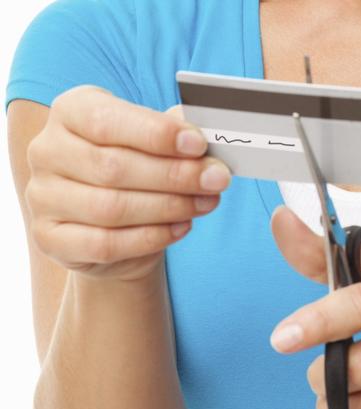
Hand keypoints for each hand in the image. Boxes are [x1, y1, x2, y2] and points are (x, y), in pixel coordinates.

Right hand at [25, 85, 230, 281]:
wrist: (114, 224)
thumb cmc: (138, 171)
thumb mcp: (154, 143)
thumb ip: (174, 135)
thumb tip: (207, 133)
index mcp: (71, 112)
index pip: (107, 120)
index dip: (156, 134)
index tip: (199, 145)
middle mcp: (47, 151)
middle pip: (113, 167)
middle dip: (175, 175)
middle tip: (217, 180)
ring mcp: (42, 196)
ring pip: (111, 208)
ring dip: (169, 207)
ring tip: (206, 203)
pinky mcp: (49, 237)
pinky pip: (105, 244)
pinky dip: (151, 238)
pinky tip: (182, 227)